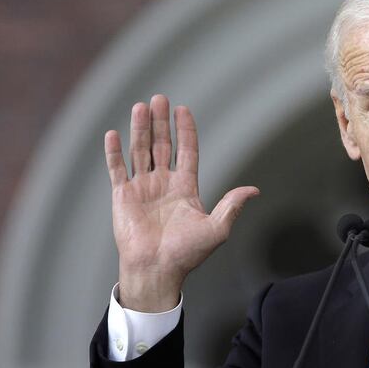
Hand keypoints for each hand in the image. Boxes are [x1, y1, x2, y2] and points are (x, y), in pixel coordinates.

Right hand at [105, 95, 258, 311]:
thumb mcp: (217, 228)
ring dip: (140, 129)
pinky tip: (114, 134)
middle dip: (161, 123)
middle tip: (160, 98)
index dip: (185, 131)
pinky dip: (114, 152)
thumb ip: (232, 205)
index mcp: (185, 188)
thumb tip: (254, 190)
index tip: (183, 110)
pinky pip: (117, 169)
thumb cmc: (187, 253)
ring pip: (140, 151)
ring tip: (141, 106)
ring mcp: (142, 188)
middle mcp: (163, 184)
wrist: (158, 269)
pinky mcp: (122, 197)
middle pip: (162, 145)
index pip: (186, 151)